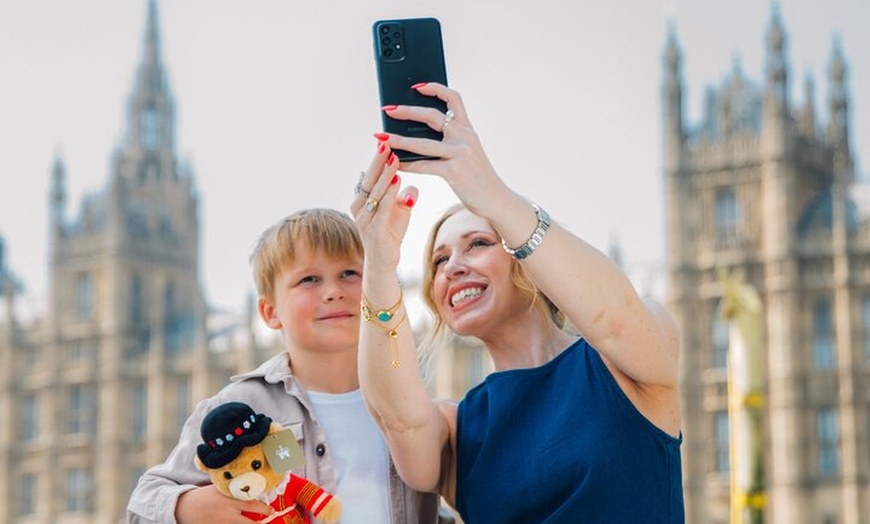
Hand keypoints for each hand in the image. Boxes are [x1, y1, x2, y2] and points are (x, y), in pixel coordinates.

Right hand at [176, 485, 273, 523]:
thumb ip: (233, 492)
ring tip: (252, 523)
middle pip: (249, 523)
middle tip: (265, 523)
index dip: (264, 509)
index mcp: (228, 500)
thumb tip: (251, 491)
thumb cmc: (203, 497)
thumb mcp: (219, 490)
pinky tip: (234, 523)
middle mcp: (226, 514)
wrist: (183, 507)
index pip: (252, 504)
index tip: (271, 510)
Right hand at [350, 142, 417, 272]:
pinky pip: (382, 208)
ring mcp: (365, 219)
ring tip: (394, 157)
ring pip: (375, 192)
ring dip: (385, 174)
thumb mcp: (399, 212)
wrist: (384, 263)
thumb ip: (404, 197)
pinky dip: (389, 194)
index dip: (377, 159)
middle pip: (369, 179)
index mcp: (362, 200)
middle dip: (378, 160)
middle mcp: (359, 207)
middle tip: (387, 142)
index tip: (386, 141)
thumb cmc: (390, 234)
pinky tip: (397, 181)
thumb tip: (413, 187)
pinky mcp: (374, 231)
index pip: (370, 175)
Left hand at [379, 83, 507, 217]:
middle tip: (388, 109)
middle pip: (432, 116)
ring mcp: (460, 153)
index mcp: (468, 130)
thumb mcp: (469, 153)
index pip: (453, 98)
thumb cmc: (478, 178)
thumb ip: (451, 141)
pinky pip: (424, 165)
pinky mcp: (454, 172)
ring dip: (398, 139)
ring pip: (422, 142)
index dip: (435, 88)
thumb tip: (421, 133)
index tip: (417, 86)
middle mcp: (465, 137)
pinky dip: (406, 164)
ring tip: (382, 136)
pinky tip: (394, 164)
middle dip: (406, 111)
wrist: (497, 200)